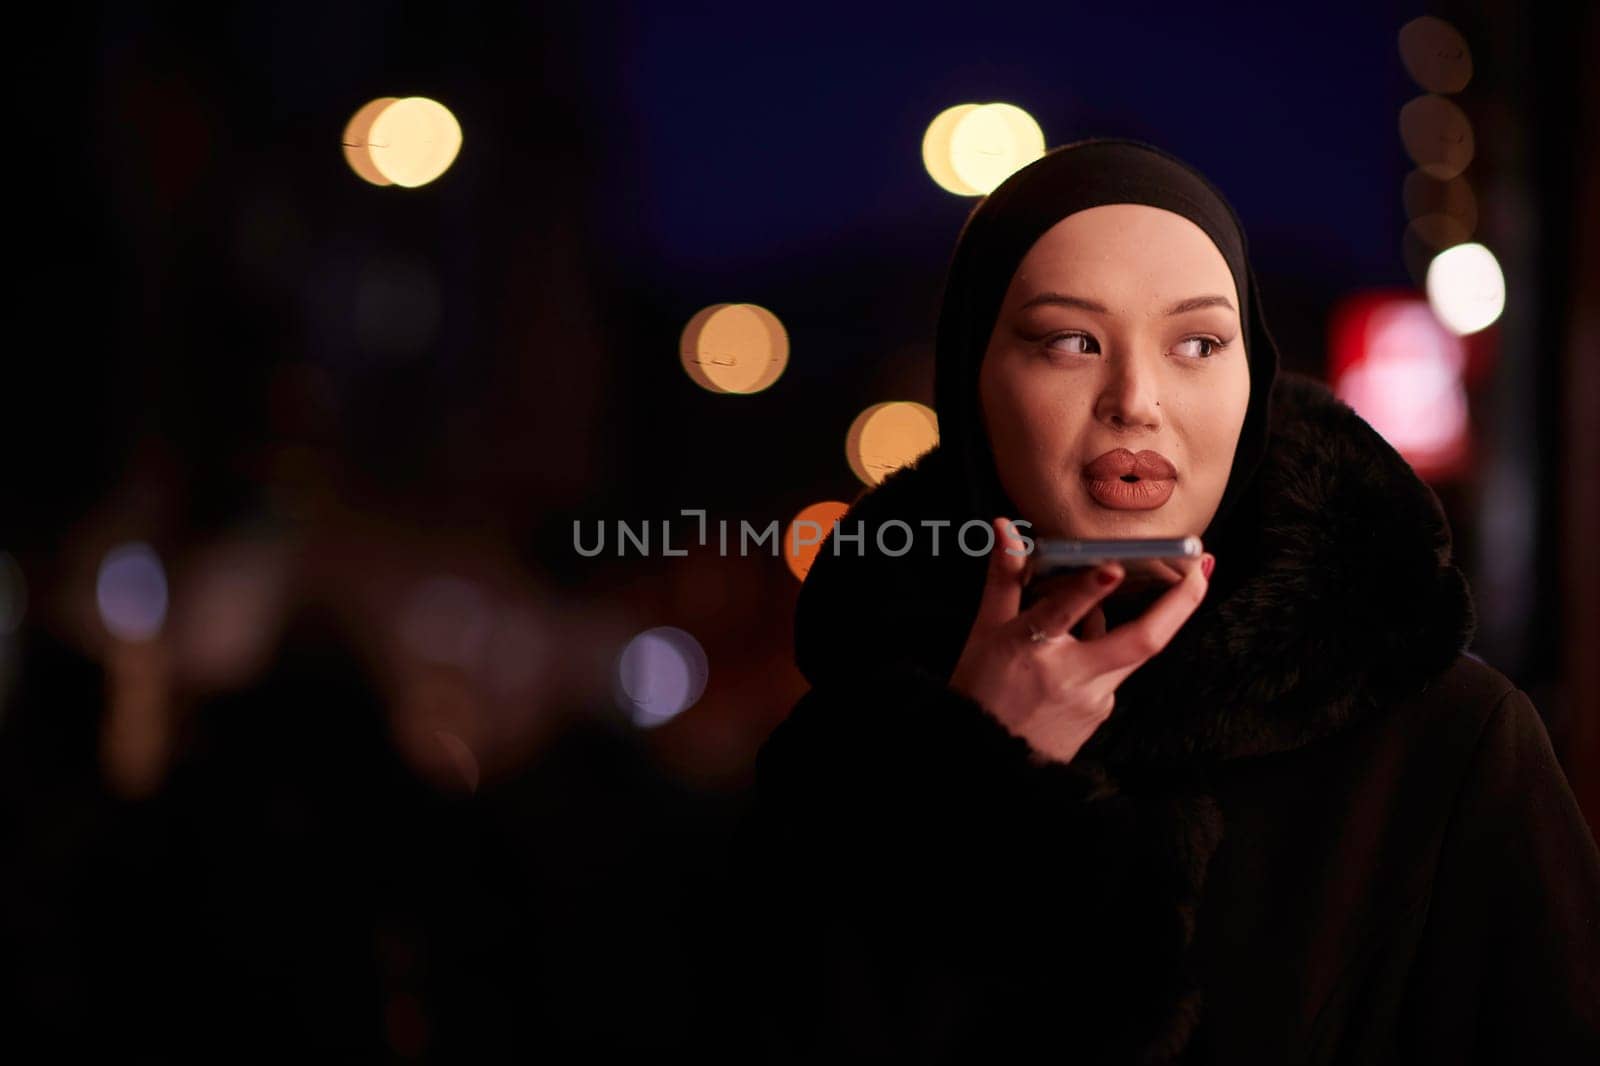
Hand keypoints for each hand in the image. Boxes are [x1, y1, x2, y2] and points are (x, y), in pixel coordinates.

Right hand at [949, 517, 1212, 764]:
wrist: (991, 762)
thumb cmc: (981, 691)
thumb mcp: (984, 632)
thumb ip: (1005, 578)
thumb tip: (1004, 528)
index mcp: (1029, 649)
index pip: (1062, 616)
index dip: (1087, 590)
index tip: (1113, 566)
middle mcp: (1069, 676)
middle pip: (1140, 640)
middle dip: (1180, 602)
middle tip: (1204, 566)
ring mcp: (1092, 699)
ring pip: (1134, 650)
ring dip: (1157, 615)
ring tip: (1177, 580)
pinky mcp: (1102, 711)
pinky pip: (1115, 667)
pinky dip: (1110, 643)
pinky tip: (1092, 635)